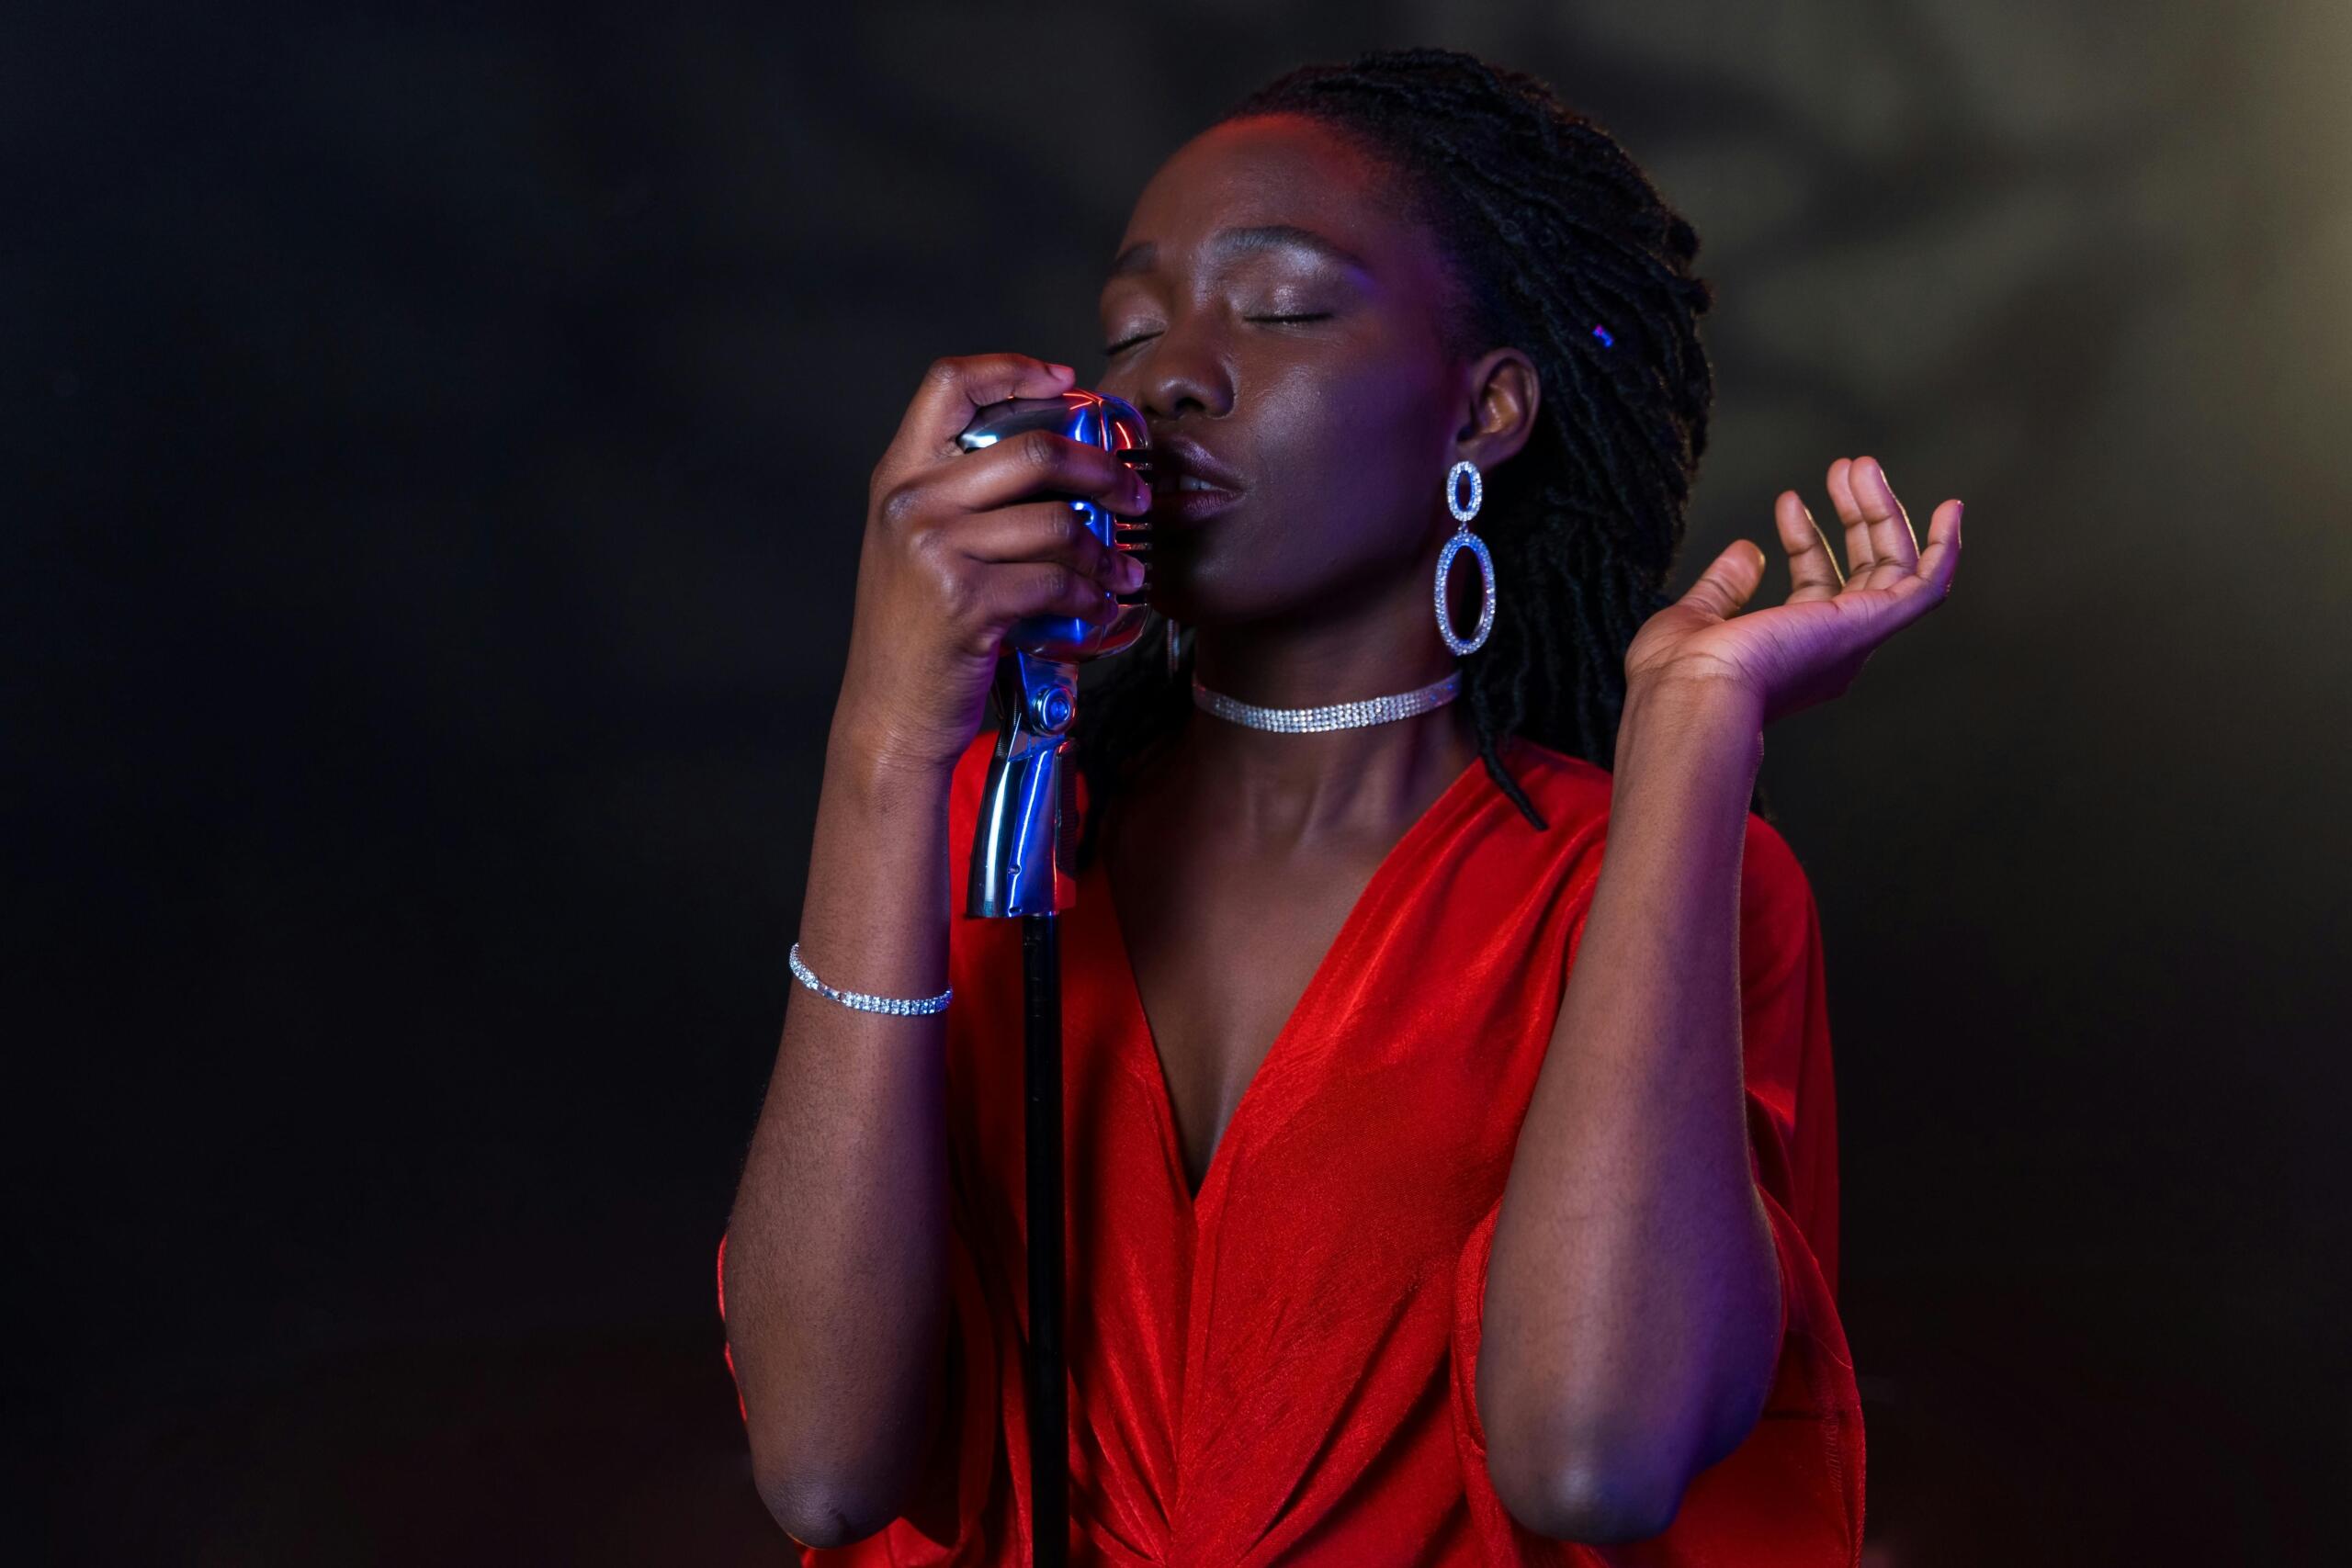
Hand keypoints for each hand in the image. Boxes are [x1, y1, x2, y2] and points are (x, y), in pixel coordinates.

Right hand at [831, 353, 1153, 776]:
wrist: (888, 714)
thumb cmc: (918, 634)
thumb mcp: (917, 547)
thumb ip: (961, 497)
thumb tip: (1058, 458)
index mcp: (898, 477)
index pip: (949, 383)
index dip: (1012, 368)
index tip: (1066, 381)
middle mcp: (911, 503)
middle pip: (1032, 449)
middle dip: (1102, 469)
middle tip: (1135, 493)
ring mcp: (936, 550)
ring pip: (1057, 522)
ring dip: (1107, 549)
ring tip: (1127, 569)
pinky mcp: (967, 601)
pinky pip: (1056, 581)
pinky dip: (1091, 595)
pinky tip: (1101, 606)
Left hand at [1622, 456, 1962, 726]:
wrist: (1693, 691)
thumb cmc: (1677, 674)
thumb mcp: (1695, 619)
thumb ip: (1724, 587)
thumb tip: (1748, 550)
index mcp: (1793, 652)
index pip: (1817, 588)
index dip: (1807, 540)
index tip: (1789, 500)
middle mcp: (1832, 649)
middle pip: (1862, 572)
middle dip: (1856, 517)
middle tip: (1845, 467)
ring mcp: (1853, 637)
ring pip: (1891, 567)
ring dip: (1880, 512)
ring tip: (1859, 464)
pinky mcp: (1870, 623)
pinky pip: (1927, 587)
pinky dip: (1944, 549)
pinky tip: (1951, 509)